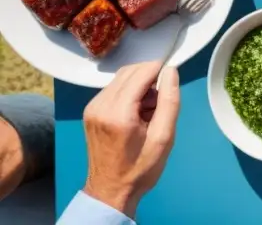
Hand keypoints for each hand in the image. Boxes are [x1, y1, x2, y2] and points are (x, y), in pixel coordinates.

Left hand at [82, 62, 179, 218]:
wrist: (110, 190)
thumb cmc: (141, 167)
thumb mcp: (164, 137)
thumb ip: (169, 100)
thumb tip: (170, 71)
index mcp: (118, 113)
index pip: (141, 73)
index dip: (159, 71)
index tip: (170, 84)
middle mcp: (100, 105)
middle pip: (129, 71)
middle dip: (150, 78)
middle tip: (160, 103)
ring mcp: (92, 108)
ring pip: (121, 78)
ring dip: (140, 85)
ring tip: (149, 111)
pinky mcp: (91, 111)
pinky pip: (114, 89)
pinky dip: (129, 92)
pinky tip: (136, 113)